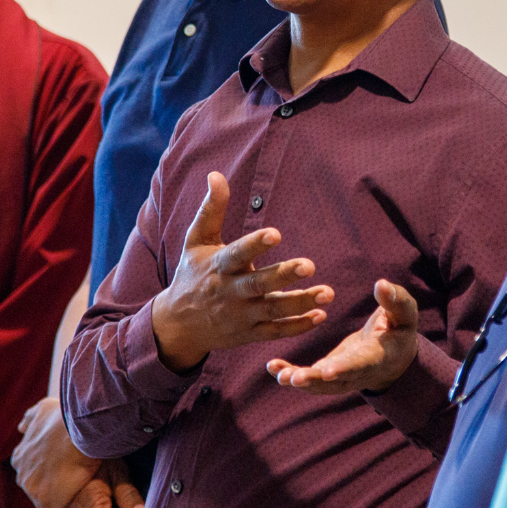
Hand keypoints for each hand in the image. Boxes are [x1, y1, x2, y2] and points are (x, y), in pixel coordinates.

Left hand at [12, 397, 102, 507]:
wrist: (79, 430)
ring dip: (61, 497)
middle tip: (75, 478)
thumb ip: (31, 419)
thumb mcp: (44, 410)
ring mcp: (33, 492)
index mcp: (20, 457)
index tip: (65, 465)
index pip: (32, 470)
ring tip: (80, 491)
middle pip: (38, 487)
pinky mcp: (47, 505)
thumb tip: (21, 428)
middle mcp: (22, 475)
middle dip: (53, 484)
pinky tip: (80, 503)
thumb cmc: (64, 418)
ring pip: (47, 500)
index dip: (50, 468)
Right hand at [149, 172, 333, 373]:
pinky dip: (297, 326)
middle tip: (309, 265)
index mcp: (218, 266)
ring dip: (300, 303)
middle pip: (258, 284)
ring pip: (272, 309)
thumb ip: (211, 209)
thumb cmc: (193, 274)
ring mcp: (241, 315)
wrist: (179, 324)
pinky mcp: (250, 333)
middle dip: (284, 275)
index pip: (237, 254)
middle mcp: (230, 292)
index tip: (276, 233)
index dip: (255, 245)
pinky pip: (275, 331)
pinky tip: (320, 316)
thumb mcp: (197, 240)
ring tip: (328, 293)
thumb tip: (216, 174)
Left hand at [268, 280, 421, 394]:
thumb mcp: (405, 314)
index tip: (326, 370)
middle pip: (336, 381)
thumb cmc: (400, 329)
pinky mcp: (328, 375)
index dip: (344, 368)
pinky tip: (273, 368)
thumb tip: (381, 284)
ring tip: (279, 375)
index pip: (361, 364)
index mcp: (378, 357)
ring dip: (300, 381)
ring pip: (320, 385)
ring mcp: (342, 378)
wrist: (394, 356)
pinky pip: (310, 379)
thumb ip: (395, 301)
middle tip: (295, 379)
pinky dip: (291, 375)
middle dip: (315, 380)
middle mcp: (358, 373)